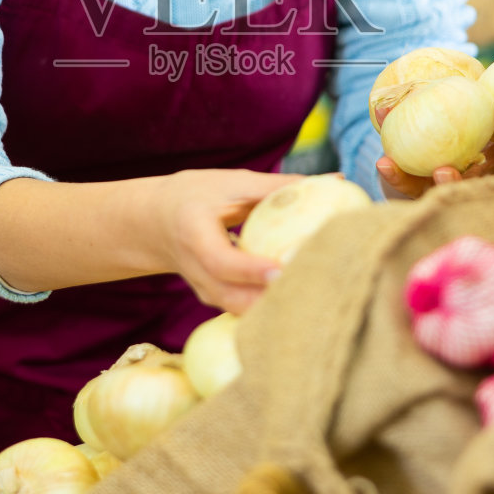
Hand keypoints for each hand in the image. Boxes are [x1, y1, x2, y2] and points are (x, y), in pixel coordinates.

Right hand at [149, 167, 303, 314]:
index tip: (281, 270)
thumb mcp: (232, 183)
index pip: (220, 261)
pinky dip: (271, 309)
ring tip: (315, 298)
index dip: (250, 270)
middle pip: (232, 298)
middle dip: (272, 299)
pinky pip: (244, 311)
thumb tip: (336, 181)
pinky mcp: (216, 301)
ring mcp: (204, 291)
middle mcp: (196, 271)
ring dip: (275, 309)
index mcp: (194, 235)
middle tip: (314, 289)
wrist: (157, 221)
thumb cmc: (198, 194)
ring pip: (240, 312)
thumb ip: (280, 186)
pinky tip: (304, 302)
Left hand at [375, 77, 493, 200]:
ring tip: (442, 168)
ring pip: (456, 189)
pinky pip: (407, 189)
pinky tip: (383, 161)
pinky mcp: (416, 196)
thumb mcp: (487, 107)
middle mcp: (480, 177)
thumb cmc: (463, 132)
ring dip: (451, 180)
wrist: (414, 159)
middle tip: (493, 115)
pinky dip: (395, 176)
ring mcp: (450, 189)